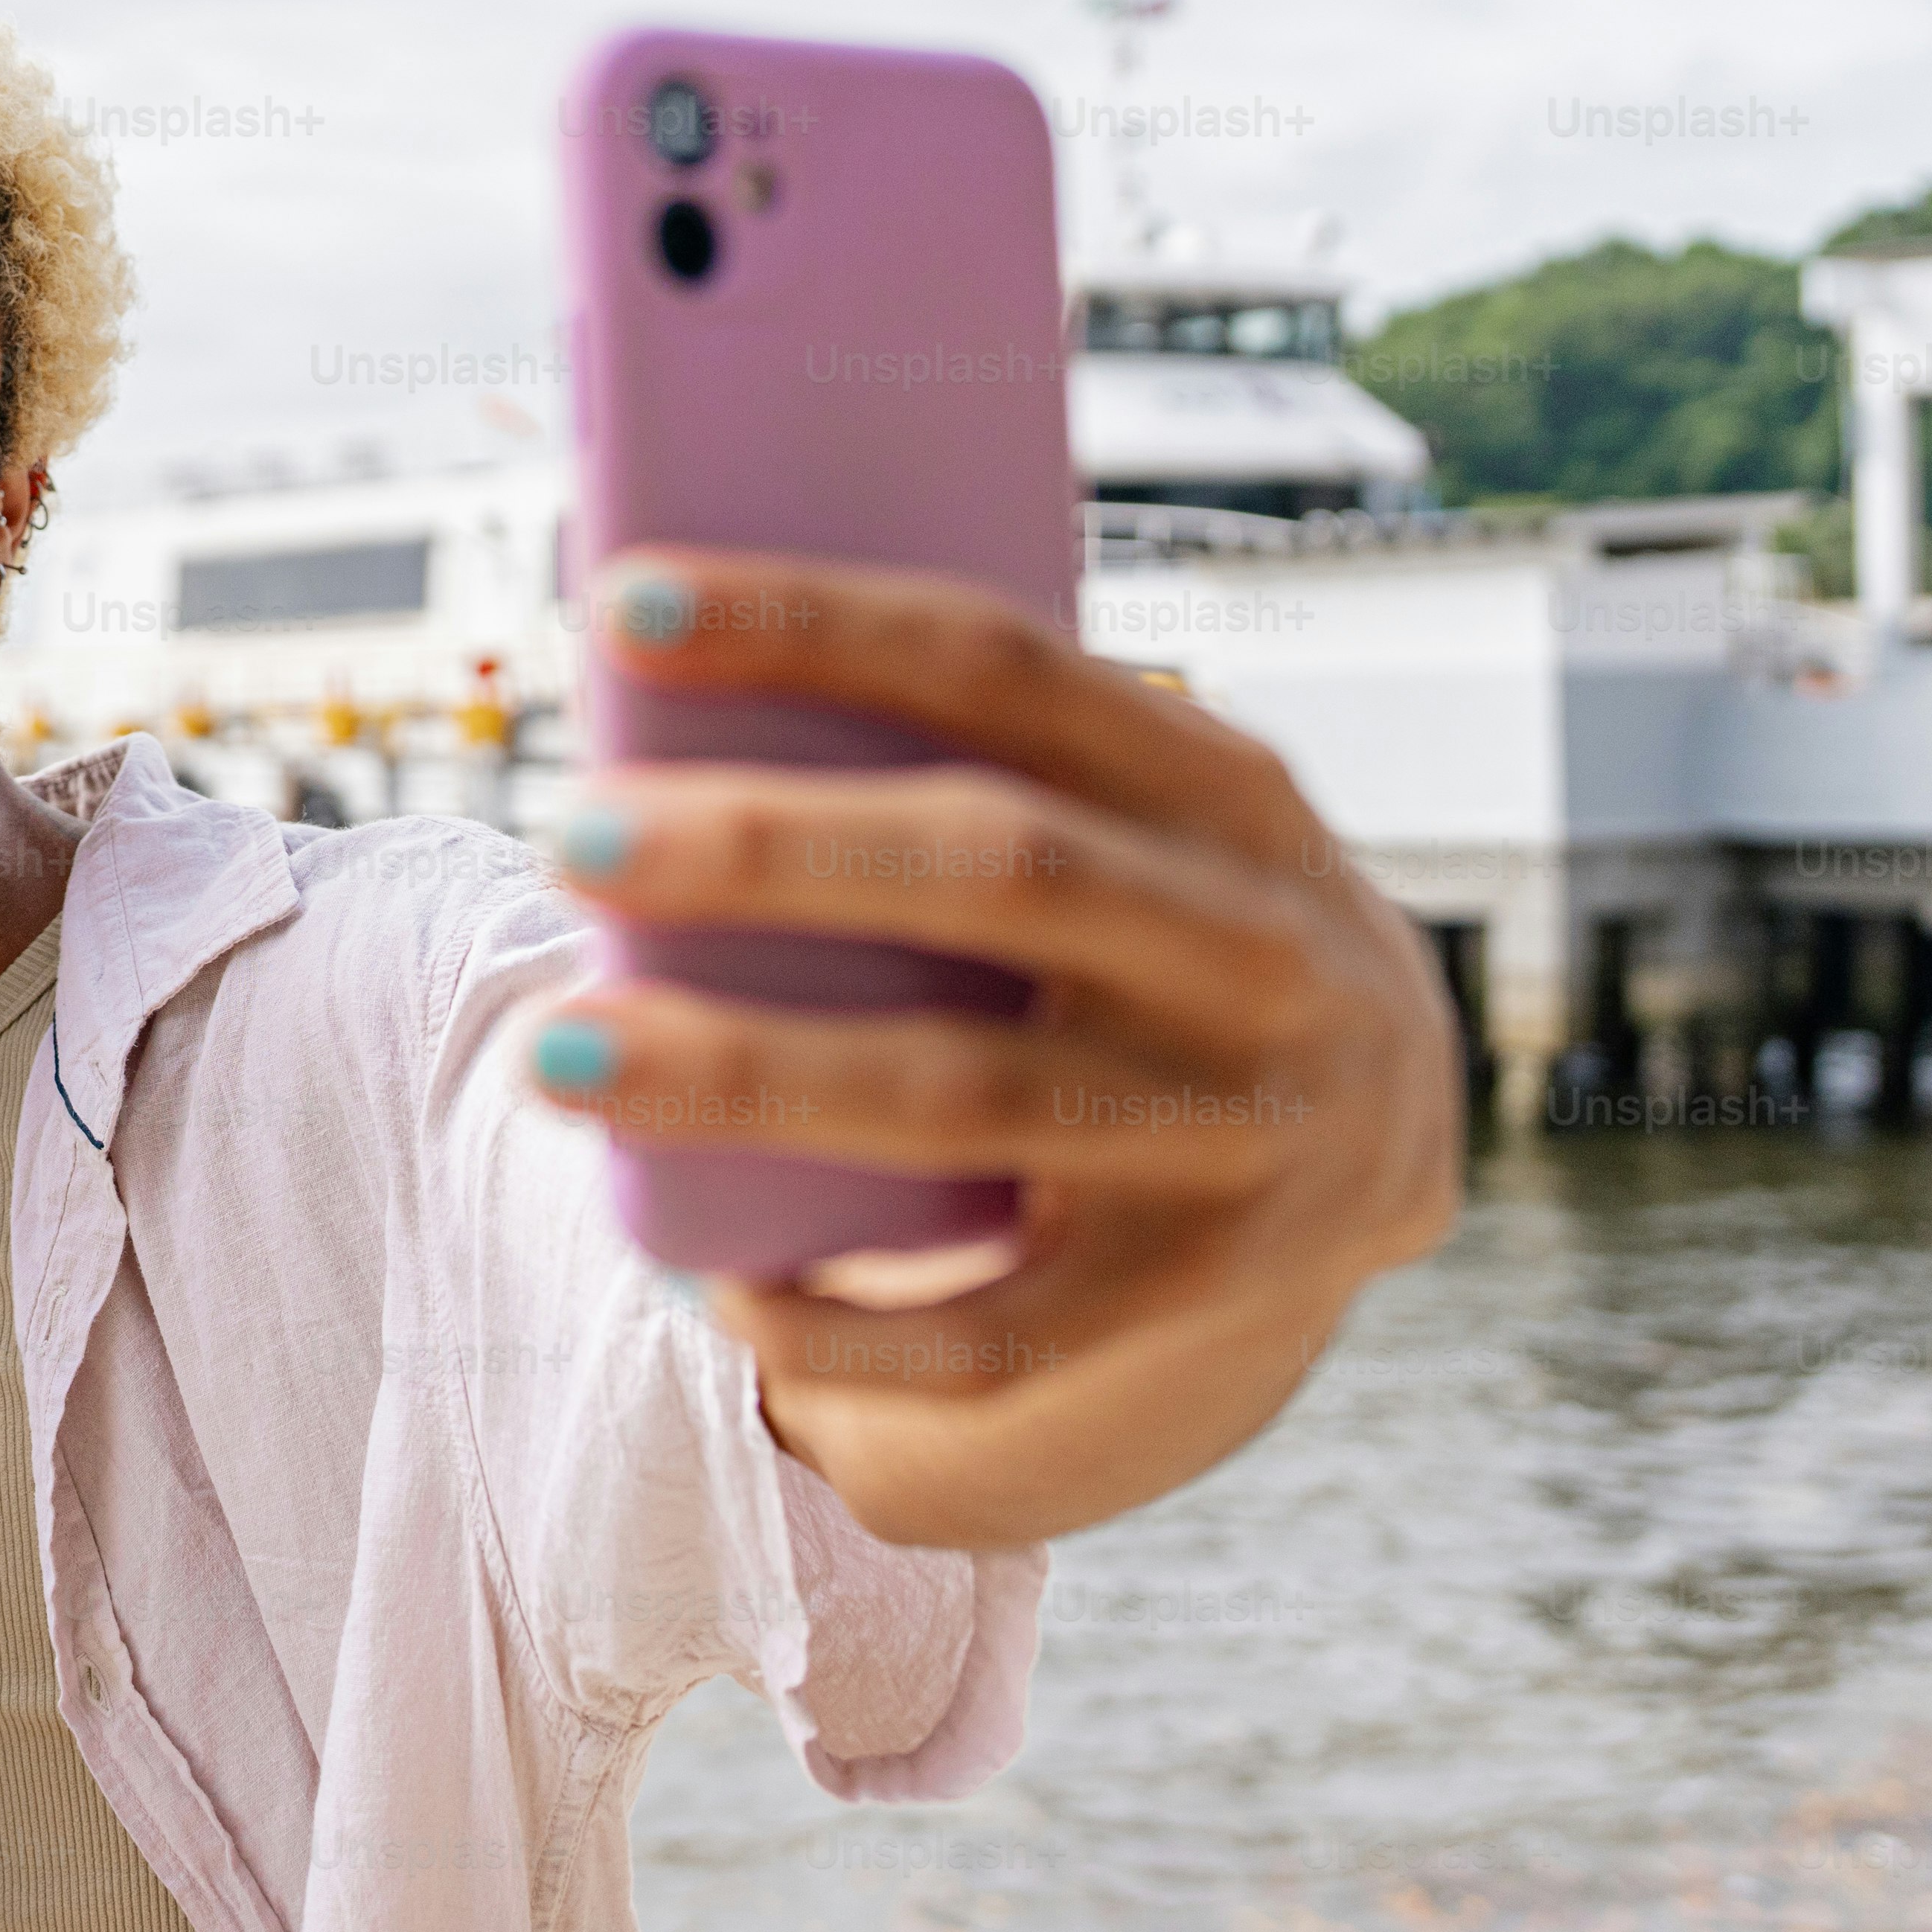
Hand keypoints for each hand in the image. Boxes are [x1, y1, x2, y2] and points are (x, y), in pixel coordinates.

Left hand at [525, 545, 1460, 1549]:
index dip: (818, 623)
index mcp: (1227, 792)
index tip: (625, 598)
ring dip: (742, 1075)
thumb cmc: (1154, 920)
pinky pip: (987, 1333)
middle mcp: (1256, 955)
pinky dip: (839, 1319)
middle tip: (569, 836)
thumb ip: (969, 758)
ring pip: (958, 1102)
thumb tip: (666, 689)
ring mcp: (1236, 1137)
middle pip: (994, 869)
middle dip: (767, 849)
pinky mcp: (1187, 1296)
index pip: (1008, 666)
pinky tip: (713, 1287)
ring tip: (555, 1054)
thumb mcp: (1129, 814)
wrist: (1376, 1139)